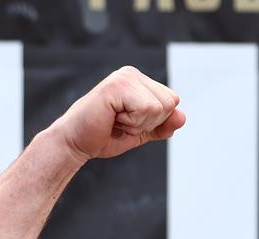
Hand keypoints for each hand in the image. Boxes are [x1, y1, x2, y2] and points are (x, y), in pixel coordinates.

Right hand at [50, 66, 185, 161]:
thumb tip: (182, 116)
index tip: (129, 122)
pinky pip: (146, 109)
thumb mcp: (141, 133)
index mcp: (140, 81)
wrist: (76, 144)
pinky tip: (112, 118)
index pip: (172, 101)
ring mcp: (124, 77)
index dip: (156, 121)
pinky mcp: (117, 85)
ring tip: (115, 120)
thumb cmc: (104, 136)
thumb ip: (162, 126)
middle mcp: (133, 74)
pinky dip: (131, 122)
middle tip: (121, 122)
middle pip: (169, 103)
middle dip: (148, 122)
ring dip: (138, 123)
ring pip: (159, 107)